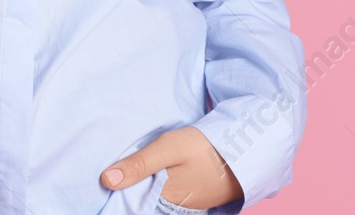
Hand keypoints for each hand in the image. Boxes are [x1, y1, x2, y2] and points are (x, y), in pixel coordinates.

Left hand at [101, 125, 242, 209]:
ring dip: (150, 188)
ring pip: (159, 199)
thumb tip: (106, 181)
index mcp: (165, 199)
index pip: (133, 203)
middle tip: (126, 173)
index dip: (123, 193)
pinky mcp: (200, 197)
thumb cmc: (207, 148)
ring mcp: (190, 204)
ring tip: (143, 173)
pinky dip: (165, 187)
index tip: (111, 181)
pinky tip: (165, 174)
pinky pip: (174, 196)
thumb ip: (139, 164)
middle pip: (146, 201)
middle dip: (136, 191)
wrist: (248, 147)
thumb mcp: (169, 148)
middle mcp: (176, 207)